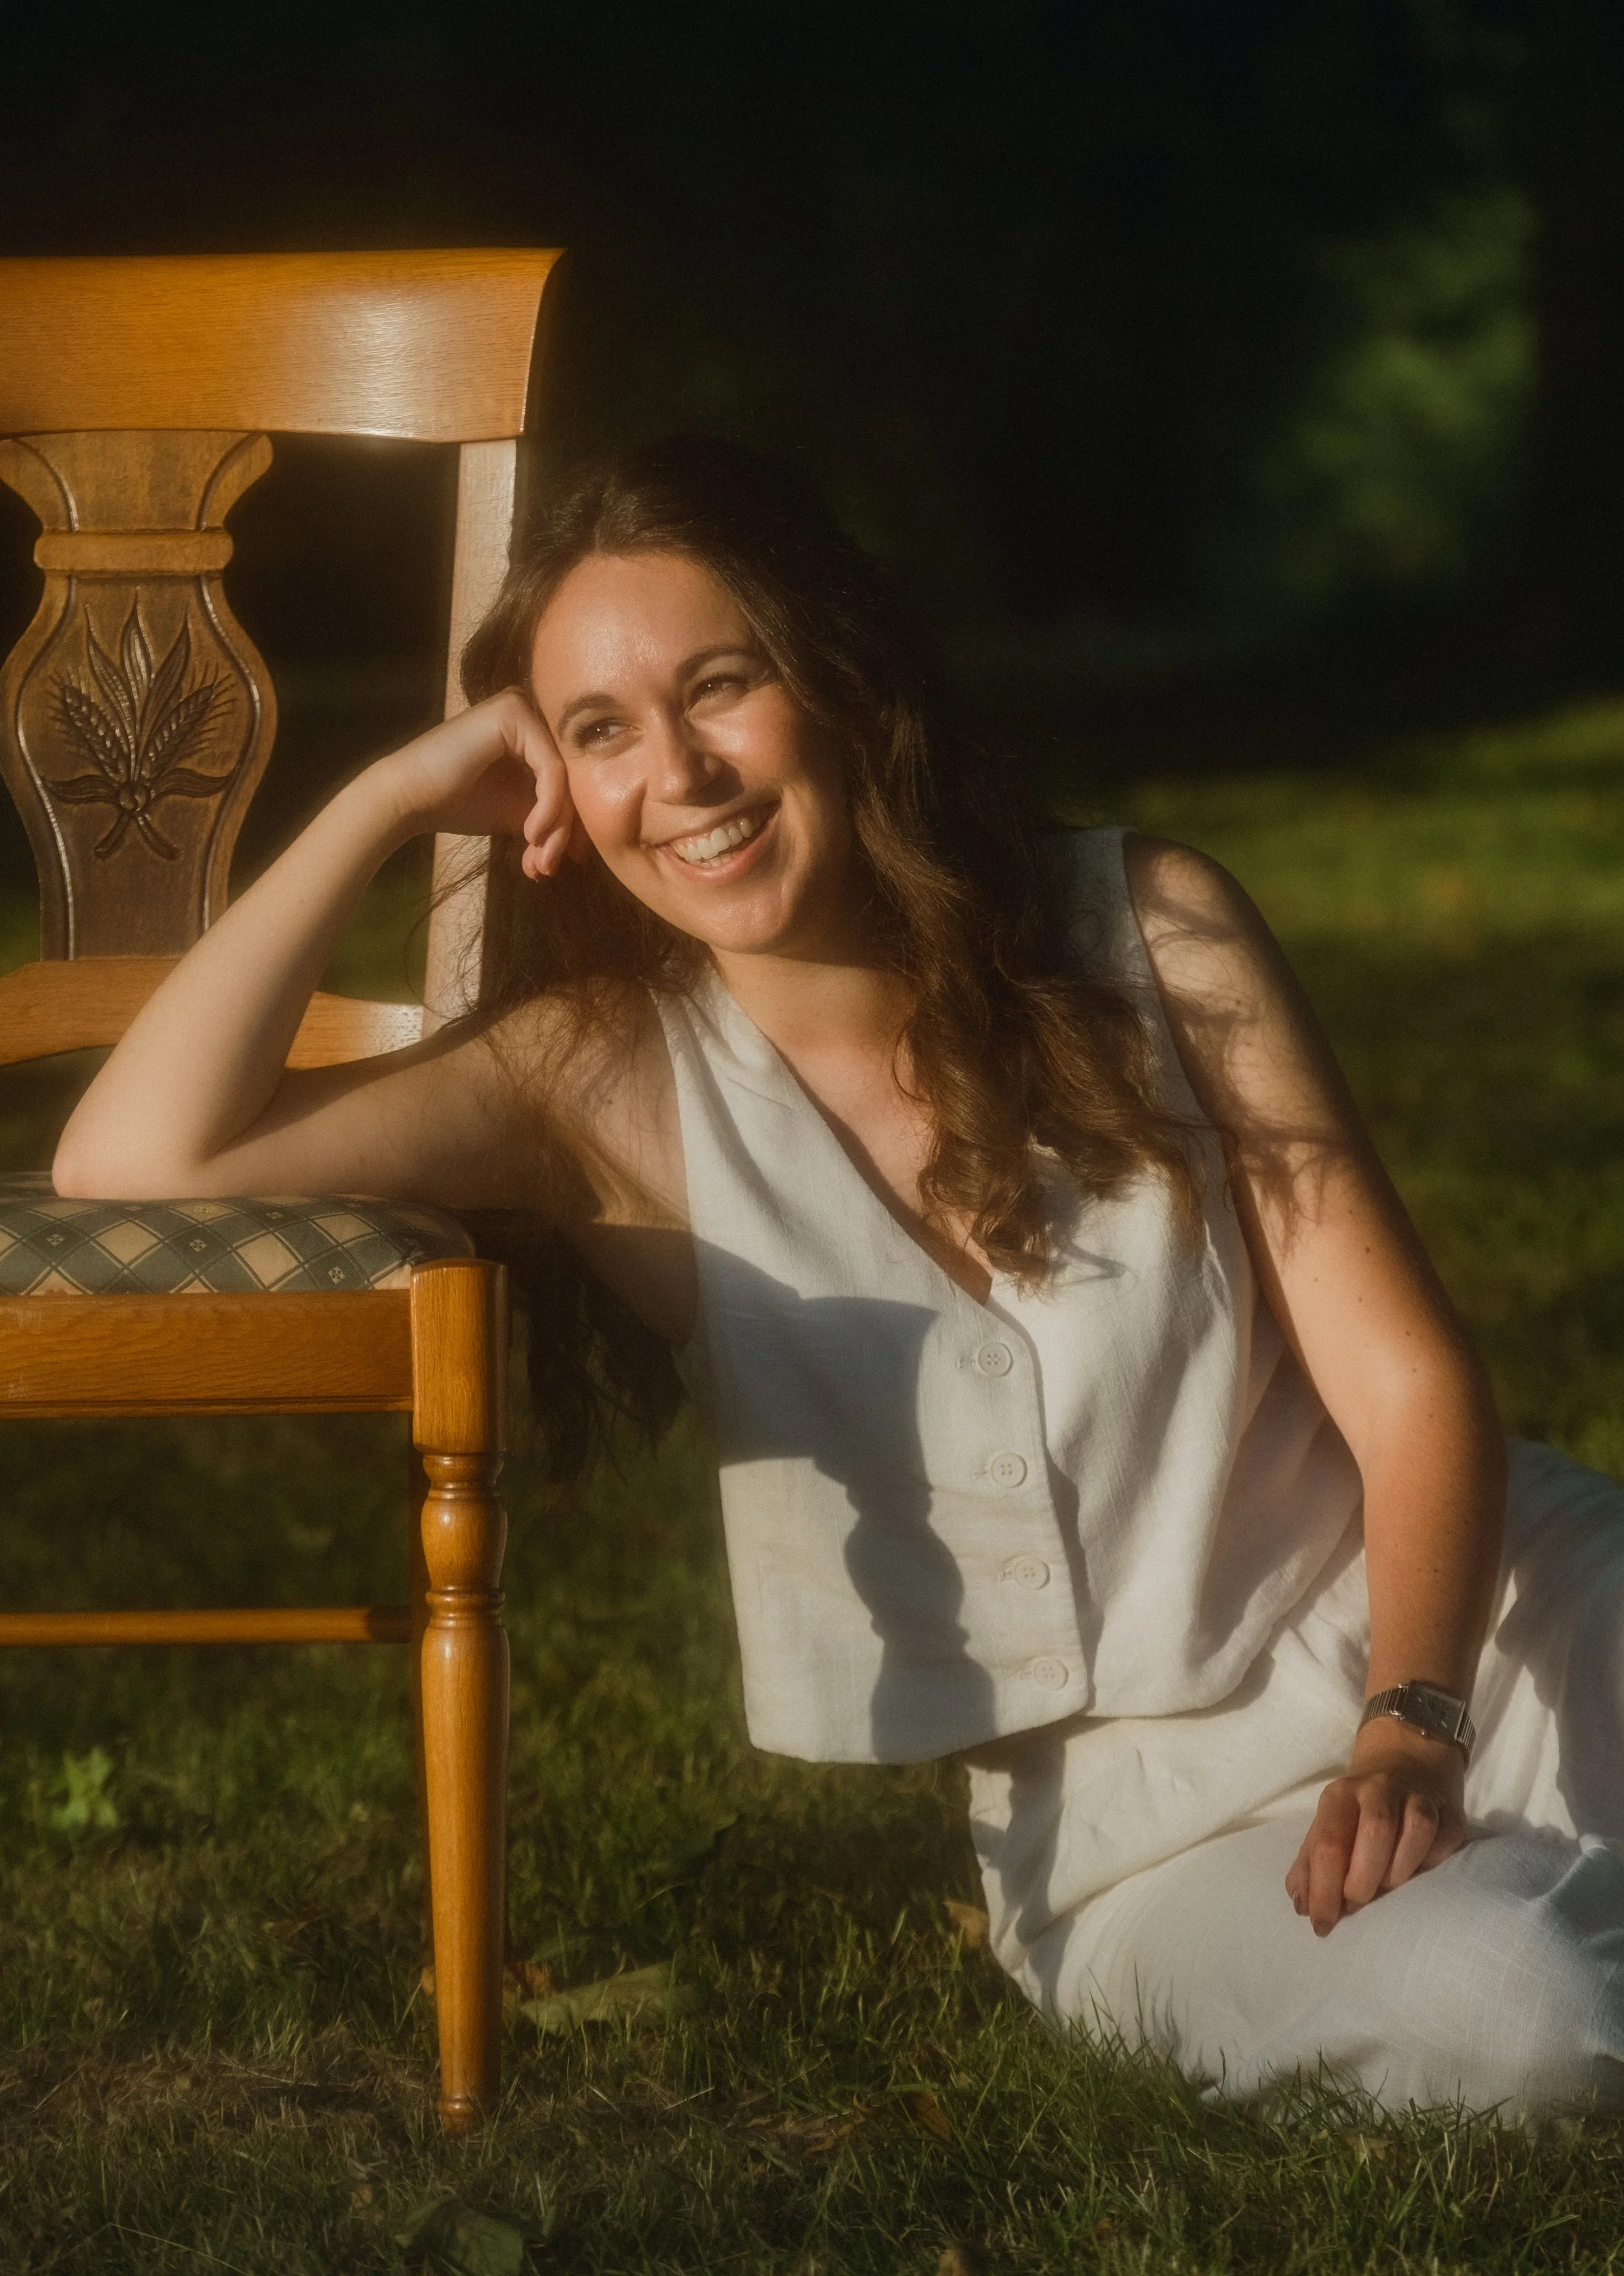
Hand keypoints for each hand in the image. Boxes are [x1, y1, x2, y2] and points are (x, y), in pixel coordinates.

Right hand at [380, 689, 585, 876]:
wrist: (408, 799)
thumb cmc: (455, 803)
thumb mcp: (515, 812)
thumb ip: (549, 817)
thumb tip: (583, 847)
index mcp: (528, 731)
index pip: (564, 780)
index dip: (568, 826)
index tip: (556, 862)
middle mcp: (528, 711)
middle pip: (568, 778)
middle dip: (562, 831)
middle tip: (547, 867)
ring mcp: (521, 707)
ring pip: (563, 778)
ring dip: (555, 827)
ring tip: (539, 860)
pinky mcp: (514, 713)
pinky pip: (552, 770)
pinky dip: (548, 808)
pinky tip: (531, 834)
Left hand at [1284, 1717, 1467, 1935]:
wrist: (1407, 1763)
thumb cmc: (1359, 1810)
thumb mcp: (1328, 1827)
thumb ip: (1310, 1865)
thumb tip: (1301, 1905)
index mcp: (1340, 1795)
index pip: (1328, 1843)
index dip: (1324, 1890)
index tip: (1322, 1925)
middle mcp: (1379, 1788)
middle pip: (1375, 1832)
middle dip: (1362, 1881)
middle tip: (1356, 1906)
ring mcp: (1420, 1797)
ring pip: (1417, 1830)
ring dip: (1398, 1872)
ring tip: (1385, 1889)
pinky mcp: (1452, 1813)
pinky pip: (1445, 1841)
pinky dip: (1429, 1864)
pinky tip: (1416, 1873)